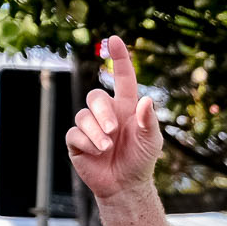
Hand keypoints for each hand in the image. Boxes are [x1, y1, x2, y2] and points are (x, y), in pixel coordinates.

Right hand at [63, 36, 163, 204]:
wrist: (126, 186)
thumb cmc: (141, 160)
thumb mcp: (151, 141)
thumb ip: (149, 121)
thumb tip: (147, 100)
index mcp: (126, 107)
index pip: (122, 78)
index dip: (119, 58)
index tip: (114, 40)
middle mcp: (106, 113)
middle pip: (95, 96)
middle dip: (102, 112)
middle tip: (113, 131)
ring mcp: (90, 126)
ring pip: (83, 116)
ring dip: (96, 132)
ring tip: (107, 147)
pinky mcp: (77, 142)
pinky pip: (75, 134)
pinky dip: (87, 143)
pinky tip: (97, 153)